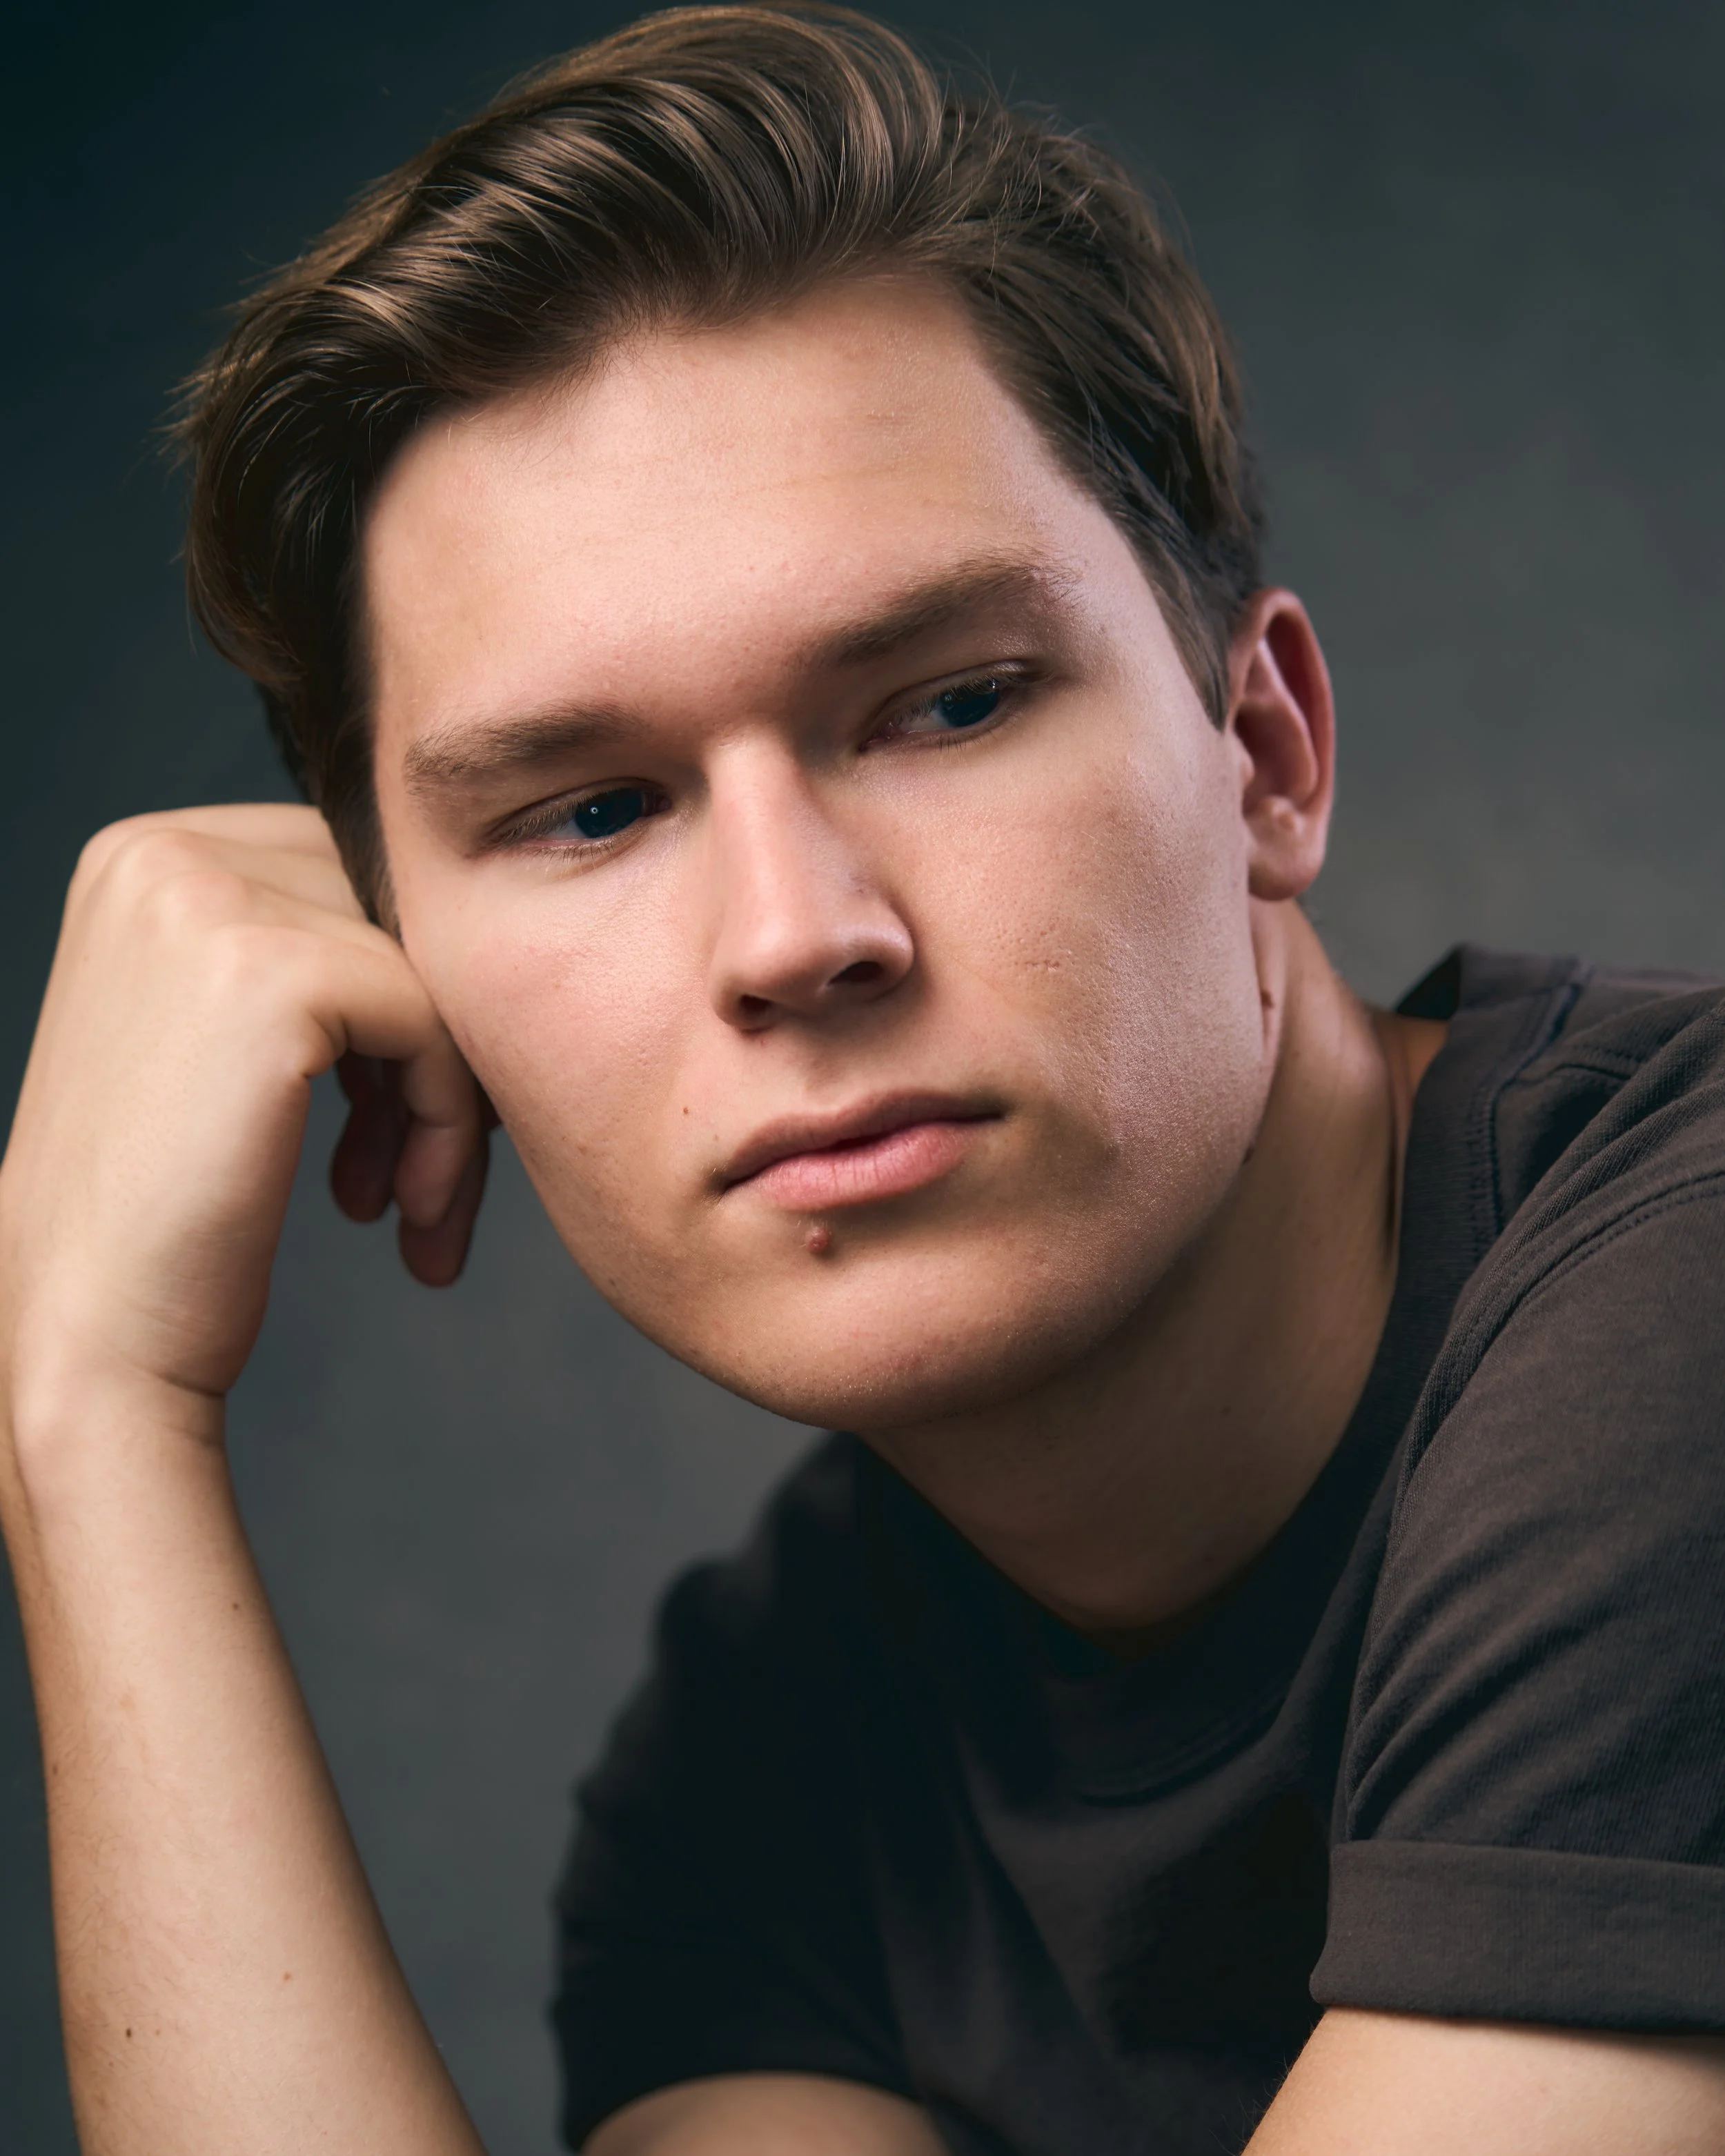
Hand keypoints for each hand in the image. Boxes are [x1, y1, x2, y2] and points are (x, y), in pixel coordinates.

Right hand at [0, 804, 486, 1420]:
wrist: (92, 1336)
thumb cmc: (162, 1215)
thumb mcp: (214, 1040)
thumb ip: (300, 953)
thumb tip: (442, 930)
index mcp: (144, 855)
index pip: (345, 880)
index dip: (399, 999)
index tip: (401, 1115)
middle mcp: (163, 853)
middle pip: (392, 919)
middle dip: (433, 1050)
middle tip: (424, 1172)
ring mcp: (212, 902)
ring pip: (426, 974)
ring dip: (446, 1103)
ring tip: (417, 1203)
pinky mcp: (276, 974)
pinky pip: (435, 1025)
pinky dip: (449, 1124)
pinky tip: (408, 1212)